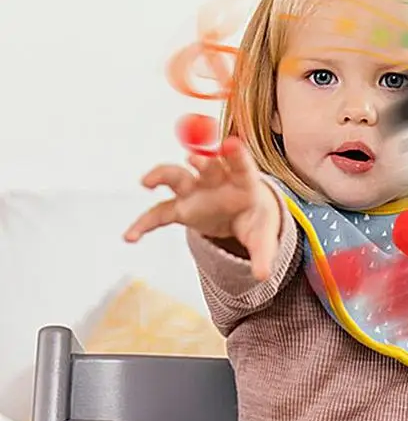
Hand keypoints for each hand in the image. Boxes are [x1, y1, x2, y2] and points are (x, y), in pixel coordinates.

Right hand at [124, 137, 280, 279]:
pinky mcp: (181, 208)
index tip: (231, 144)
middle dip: (200, 161)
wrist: (243, 214)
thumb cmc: (255, 218)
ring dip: (161, 175)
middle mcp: (216, 180)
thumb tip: (263, 276)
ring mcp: (196, 191)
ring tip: (146, 182)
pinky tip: (130, 237)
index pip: (241, 165)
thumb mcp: (264, 235)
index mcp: (243, 182)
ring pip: (176, 177)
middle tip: (192, 158)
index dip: (236, 155)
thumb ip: (264, 253)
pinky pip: (159, 213)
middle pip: (206, 166)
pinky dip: (144, 223)